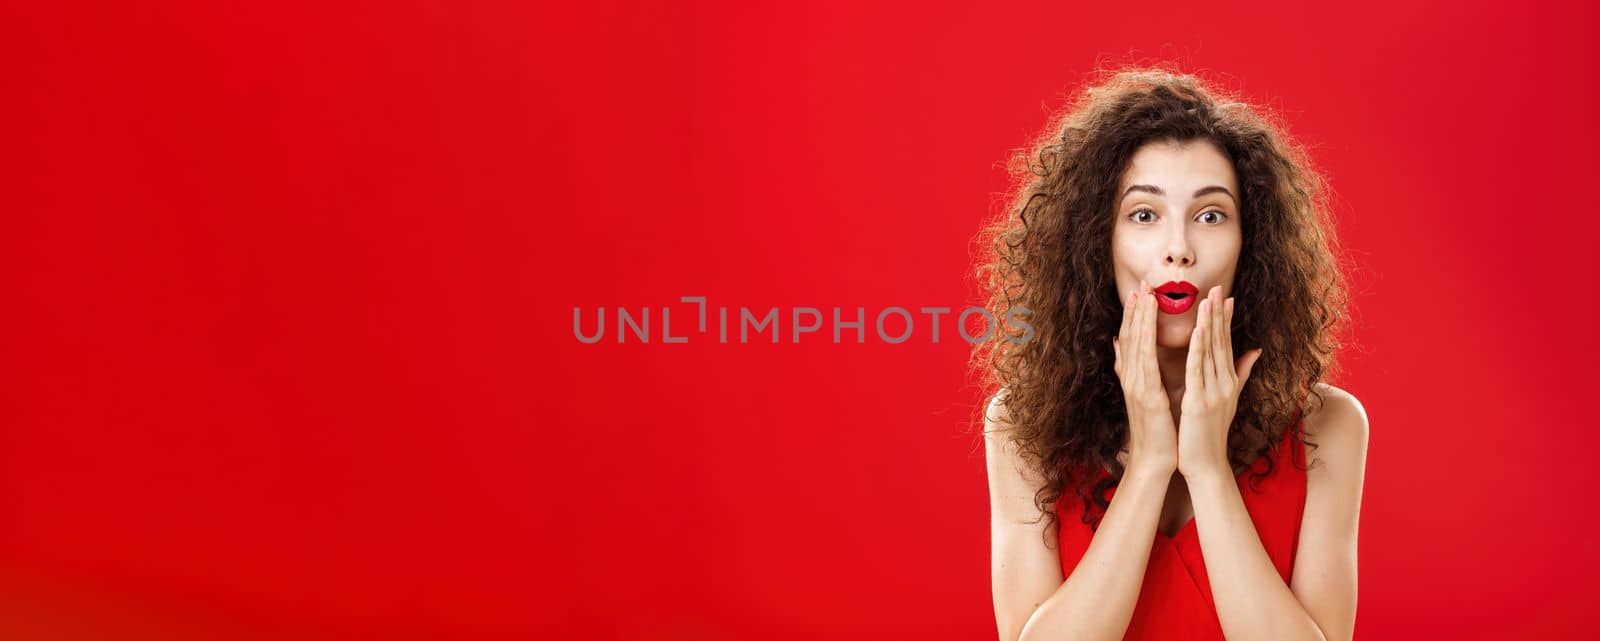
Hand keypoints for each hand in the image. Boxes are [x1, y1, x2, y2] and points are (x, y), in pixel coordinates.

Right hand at [1112, 279, 1177, 473]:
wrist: (1155, 461)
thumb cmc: (1157, 431)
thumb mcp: (1146, 396)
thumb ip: (1135, 370)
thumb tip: (1122, 347)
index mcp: (1134, 378)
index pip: (1132, 340)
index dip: (1134, 315)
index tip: (1140, 292)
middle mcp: (1131, 378)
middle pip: (1131, 336)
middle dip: (1136, 308)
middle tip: (1141, 281)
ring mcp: (1135, 385)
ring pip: (1136, 342)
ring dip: (1140, 316)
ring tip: (1145, 293)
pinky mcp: (1146, 393)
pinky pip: (1146, 359)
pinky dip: (1148, 336)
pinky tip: (1151, 320)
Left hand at [1177, 286, 1263, 478]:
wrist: (1206, 466)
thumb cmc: (1210, 434)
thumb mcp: (1230, 400)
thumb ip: (1241, 374)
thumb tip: (1255, 351)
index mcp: (1228, 382)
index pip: (1226, 344)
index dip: (1225, 320)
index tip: (1224, 296)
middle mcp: (1225, 384)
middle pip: (1221, 342)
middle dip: (1217, 314)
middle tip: (1215, 287)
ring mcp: (1214, 392)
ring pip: (1211, 351)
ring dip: (1209, 324)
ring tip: (1207, 300)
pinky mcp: (1200, 402)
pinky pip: (1199, 370)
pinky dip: (1199, 350)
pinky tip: (1198, 331)